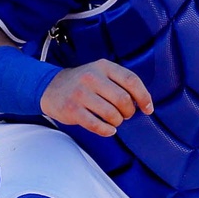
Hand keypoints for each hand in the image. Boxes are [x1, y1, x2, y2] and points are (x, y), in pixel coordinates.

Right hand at [39, 59, 153, 135]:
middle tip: (125, 115)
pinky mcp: (72, 109)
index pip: (131, 80)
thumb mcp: (101, 73)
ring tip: (114, 121)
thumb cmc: (83, 84)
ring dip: (117, 122)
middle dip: (129, 112)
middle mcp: (91, 77)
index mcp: (103, 66)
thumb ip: (120, 83)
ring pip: (111, 114)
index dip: (144, 96)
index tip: (148, 109)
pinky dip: (107, 130)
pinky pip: (96, 125)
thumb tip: (143, 102)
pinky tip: (108, 129)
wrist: (50, 87)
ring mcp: (80, 93)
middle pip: (123, 99)